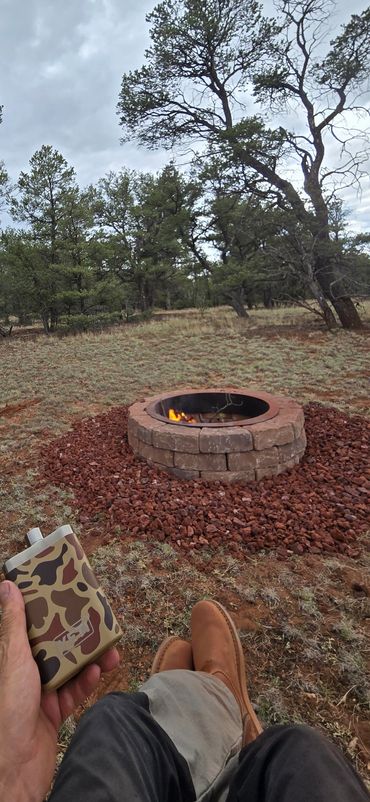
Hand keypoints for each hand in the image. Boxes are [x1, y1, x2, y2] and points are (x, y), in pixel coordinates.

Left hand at [0, 580, 119, 801]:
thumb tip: (7, 586)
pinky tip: (99, 672)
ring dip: (90, 659)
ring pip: (71, 668)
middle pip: (57, 646)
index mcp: (14, 658)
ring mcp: (41, 693)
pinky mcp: (55, 712)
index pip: (35, 627)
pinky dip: (88, 682)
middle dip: (80, 635)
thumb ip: (14, 624)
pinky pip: (76, 692)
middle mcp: (27, 673)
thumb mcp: (14, 658)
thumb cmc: (8, 709)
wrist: (15, 764)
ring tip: (110, 650)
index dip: (53, 611)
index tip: (72, 595)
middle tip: (100, 624)